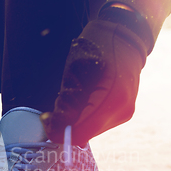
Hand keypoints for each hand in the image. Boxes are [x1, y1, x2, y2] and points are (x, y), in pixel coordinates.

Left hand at [40, 18, 146, 145]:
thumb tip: (54, 126)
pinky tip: (81, 101)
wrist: (124, 37)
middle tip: (54, 107)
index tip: (45, 119)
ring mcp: (124, 113)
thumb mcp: (73, 70)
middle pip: (84, 133)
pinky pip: (97, 124)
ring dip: (74, 121)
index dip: (58, 130)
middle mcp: (121, 110)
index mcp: (111, 97)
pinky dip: (84, 117)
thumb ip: (65, 100)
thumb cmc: (95, 47)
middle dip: (65, 124)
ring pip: (90, 131)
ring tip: (69, 99)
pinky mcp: (123, 114)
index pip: (80, 131)